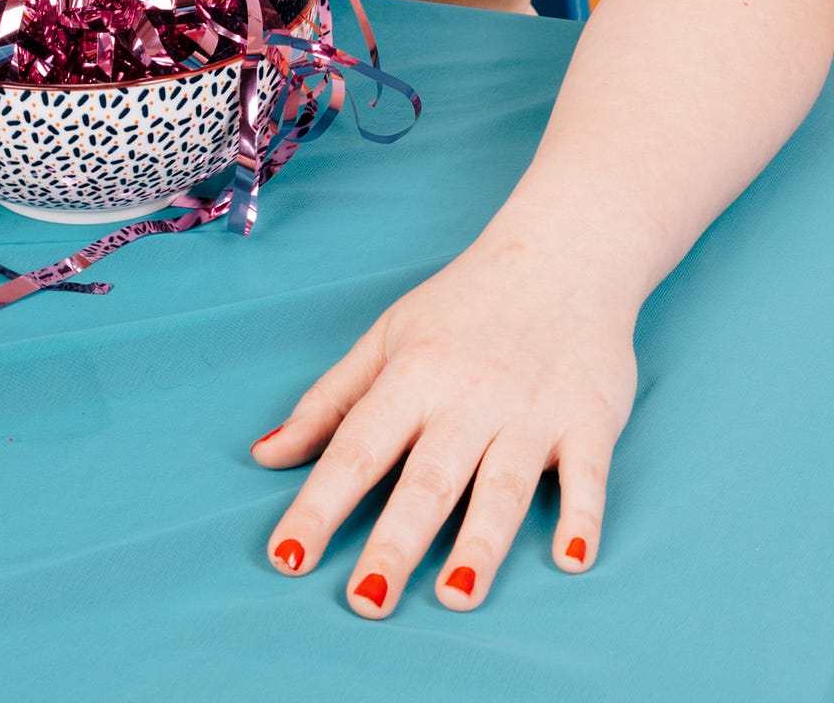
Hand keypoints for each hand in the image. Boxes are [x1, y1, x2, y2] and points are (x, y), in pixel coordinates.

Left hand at [251, 230, 638, 614]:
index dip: (320, 504)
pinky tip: (570, 560)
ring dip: (481, 542)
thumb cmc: (464, 305)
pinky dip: (582, 517)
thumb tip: (266, 456)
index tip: (287, 557)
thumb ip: (330, 401)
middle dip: (396, 542)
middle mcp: (470, 398)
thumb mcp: (388, 337)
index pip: (357, 448)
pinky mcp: (590, 420)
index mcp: (413, 376)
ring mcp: (532, 411)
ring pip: (503, 485)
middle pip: (427, 479)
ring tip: (457, 596)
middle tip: (366, 602)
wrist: (563, 253)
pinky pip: (587, 476)